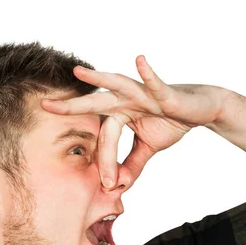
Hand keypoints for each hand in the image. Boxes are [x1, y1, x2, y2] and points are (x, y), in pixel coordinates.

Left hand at [40, 55, 228, 188]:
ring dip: (98, 77)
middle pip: (95, 103)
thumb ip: (131, 164)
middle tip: (45, 106)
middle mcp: (126, 100)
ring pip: (117, 85)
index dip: (106, 162)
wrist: (200, 110)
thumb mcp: (148, 148)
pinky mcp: (162, 91)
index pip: (105, 139)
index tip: (109, 185)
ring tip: (78, 71)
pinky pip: (154, 82)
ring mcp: (143, 93)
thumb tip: (119, 184)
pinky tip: (139, 60)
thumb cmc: (171, 122)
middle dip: (71, 106)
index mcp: (120, 114)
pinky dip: (147, 72)